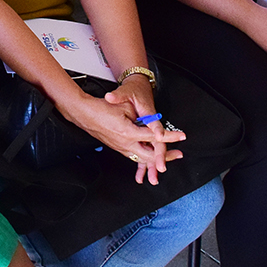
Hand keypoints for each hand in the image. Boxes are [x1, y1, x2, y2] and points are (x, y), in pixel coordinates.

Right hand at [61, 80, 184, 184]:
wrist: (85, 113)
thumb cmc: (103, 108)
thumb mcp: (125, 106)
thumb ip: (141, 116)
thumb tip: (153, 121)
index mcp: (128, 133)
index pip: (155, 137)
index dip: (170, 137)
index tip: (181, 136)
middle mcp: (125, 144)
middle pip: (150, 155)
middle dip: (166, 156)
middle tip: (178, 154)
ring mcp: (121, 147)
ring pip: (142, 158)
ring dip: (155, 159)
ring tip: (167, 160)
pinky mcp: (118, 147)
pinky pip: (134, 156)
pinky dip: (144, 158)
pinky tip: (149, 159)